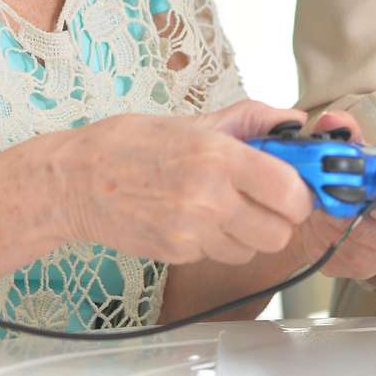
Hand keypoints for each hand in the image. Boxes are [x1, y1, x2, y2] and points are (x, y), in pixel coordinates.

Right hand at [53, 100, 319, 265]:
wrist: (75, 182)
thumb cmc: (134, 144)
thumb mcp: (196, 121)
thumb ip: (252, 120)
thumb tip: (295, 121)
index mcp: (220, 156)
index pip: (290, 191)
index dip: (300, 193)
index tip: (295, 186)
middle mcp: (209, 197)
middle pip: (280, 232)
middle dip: (280, 219)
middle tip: (266, 202)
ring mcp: (192, 231)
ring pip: (253, 250)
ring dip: (250, 235)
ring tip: (227, 209)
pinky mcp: (177, 254)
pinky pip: (220, 255)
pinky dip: (219, 243)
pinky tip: (198, 220)